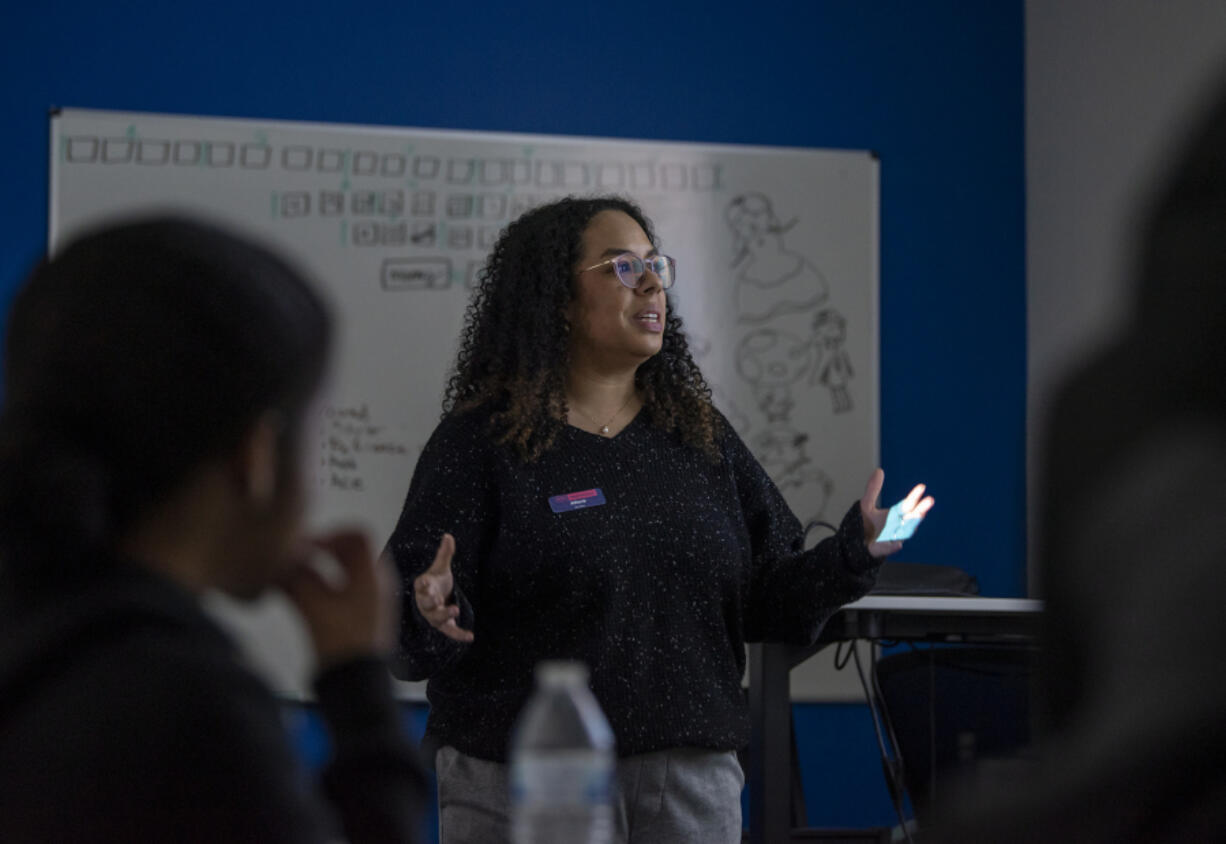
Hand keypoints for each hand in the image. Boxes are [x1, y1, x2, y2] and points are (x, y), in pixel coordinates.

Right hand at [282, 528, 398, 670]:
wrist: (357, 687)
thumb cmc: (341, 644)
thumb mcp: (314, 606)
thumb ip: (295, 577)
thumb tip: (279, 557)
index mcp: (372, 576)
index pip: (358, 535)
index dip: (330, 534)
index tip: (306, 545)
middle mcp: (374, 584)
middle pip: (348, 552)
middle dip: (318, 552)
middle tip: (292, 558)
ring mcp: (367, 601)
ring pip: (340, 573)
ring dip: (314, 570)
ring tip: (286, 576)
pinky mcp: (356, 618)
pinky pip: (337, 591)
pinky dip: (316, 587)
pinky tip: (292, 594)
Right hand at [413, 533, 473, 642]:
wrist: (436, 598)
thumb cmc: (436, 582)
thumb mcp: (441, 568)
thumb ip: (444, 554)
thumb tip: (448, 536)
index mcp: (424, 587)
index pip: (421, 586)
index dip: (422, 584)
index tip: (424, 581)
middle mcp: (427, 603)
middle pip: (427, 604)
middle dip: (431, 602)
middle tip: (437, 599)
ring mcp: (435, 615)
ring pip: (437, 618)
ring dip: (445, 615)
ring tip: (455, 610)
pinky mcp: (444, 625)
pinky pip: (450, 631)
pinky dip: (459, 635)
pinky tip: (470, 637)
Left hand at [859, 468, 934, 557]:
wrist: (853, 542)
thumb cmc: (864, 524)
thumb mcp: (866, 504)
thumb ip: (873, 489)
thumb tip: (879, 470)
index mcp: (895, 514)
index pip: (908, 504)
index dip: (914, 496)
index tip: (922, 487)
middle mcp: (897, 526)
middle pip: (911, 517)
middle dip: (920, 510)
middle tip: (930, 501)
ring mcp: (891, 538)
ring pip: (904, 533)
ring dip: (910, 526)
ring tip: (918, 516)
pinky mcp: (881, 549)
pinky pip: (889, 548)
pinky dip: (892, 546)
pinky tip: (897, 544)